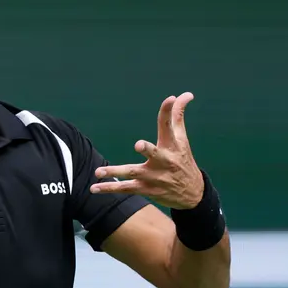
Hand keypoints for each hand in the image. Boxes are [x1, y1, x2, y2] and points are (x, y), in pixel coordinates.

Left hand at [90, 92, 203, 208]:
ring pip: (133, 173)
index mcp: (172, 145)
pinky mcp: (146, 188)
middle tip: (139, 145)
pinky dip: (109, 188)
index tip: (170, 98)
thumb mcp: (182, 140)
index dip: (168, 111)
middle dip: (147, 149)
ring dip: (115, 172)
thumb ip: (177, 117)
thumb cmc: (183, 160)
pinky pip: (125, 188)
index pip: (170, 126)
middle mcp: (163, 160)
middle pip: (154, 153)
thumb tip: (185, 94)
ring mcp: (154, 176)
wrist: (193, 193)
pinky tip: (94, 188)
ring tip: (98, 172)